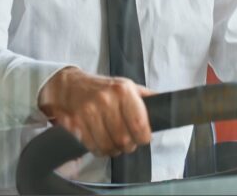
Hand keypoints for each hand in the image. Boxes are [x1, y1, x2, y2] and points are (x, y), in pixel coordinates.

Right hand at [38, 67, 152, 156]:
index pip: (139, 124)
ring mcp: (89, 112)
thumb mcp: (127, 86)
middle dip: (128, 146)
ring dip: (113, 150)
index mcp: (123, 90)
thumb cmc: (102, 88)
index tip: (143, 139)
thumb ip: (146, 98)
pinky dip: (99, 150)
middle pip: (124, 139)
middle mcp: (106, 100)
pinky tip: (101, 143)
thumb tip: (166, 106)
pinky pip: (92, 147)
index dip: (143, 137)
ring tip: (114, 143)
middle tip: (127, 143)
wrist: (69, 86)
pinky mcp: (75, 123)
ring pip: (108, 146)